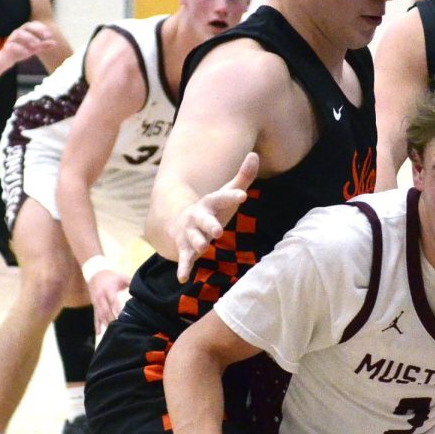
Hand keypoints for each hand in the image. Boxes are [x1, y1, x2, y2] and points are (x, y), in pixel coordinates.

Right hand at [1, 21, 58, 66]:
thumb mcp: (34, 48)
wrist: (6, 59)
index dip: (41, 27)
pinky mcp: (6, 47)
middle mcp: (18, 32)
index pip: (33, 24)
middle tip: (46, 36)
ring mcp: (11, 39)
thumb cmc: (21, 50)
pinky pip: (11, 45)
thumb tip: (55, 42)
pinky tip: (27, 52)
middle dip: (37, 30)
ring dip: (29, 38)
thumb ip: (43, 45)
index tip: (49, 34)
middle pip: (26, 26)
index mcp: (25, 31)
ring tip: (37, 45)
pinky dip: (20, 48)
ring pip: (18, 33)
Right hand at [86, 265, 130, 334]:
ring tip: (111, 332)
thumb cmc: (112, 277)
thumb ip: (130, 282)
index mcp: (108, 290)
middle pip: (106, 310)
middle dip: (111, 318)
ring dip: (105, 323)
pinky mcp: (94, 306)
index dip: (116, 308)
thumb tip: (141, 288)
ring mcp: (96, 303)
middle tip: (118, 327)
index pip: (113, 300)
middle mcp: (101, 297)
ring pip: (100, 315)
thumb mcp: (121, 278)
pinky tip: (99, 333)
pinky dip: (97, 325)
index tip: (121, 315)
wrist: (95, 275)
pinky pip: (95, 317)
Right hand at [175, 152, 258, 282]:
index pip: (221, 197)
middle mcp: (197, 216)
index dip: (232, 196)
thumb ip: (243, 177)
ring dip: (197, 243)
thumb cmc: (212, 208)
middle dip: (209, 224)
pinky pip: (184, 258)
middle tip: (218, 230)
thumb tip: (254, 154)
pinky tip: (182, 278)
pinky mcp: (185, 248)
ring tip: (203, 248)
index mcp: (210, 203)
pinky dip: (183, 268)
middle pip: (203, 219)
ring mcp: (189, 232)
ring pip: (193, 238)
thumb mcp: (227, 193)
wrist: (179, 221)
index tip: (243, 196)